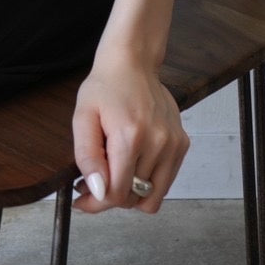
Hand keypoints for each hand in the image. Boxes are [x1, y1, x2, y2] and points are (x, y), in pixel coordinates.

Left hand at [71, 53, 189, 213]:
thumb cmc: (105, 87)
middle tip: (94, 181)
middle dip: (109, 196)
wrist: (133, 62)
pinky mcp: (182, 144)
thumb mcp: (82, 117)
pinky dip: (147, 182)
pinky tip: (132, 164)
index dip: (95, 202)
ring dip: (131, 193)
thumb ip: (87, 157)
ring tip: (114, 174)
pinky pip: (165, 183)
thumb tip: (99, 191)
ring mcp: (174, 144)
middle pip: (133, 198)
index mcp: (130, 137)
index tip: (81, 196)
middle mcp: (158, 143)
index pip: (116, 194)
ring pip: (153, 197)